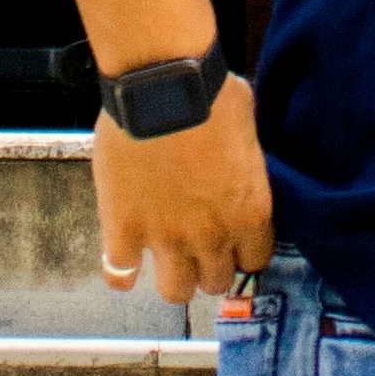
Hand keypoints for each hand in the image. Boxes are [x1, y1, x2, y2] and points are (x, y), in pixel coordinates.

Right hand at [93, 68, 274, 303]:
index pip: (255, 259)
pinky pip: (119, 275)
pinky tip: (125, 255)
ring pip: (175, 292)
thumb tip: (238, 150)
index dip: (242, 250)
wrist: (164, 83)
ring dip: (172, 276)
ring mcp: (166, 237)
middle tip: (196, 244)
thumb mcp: (247, 124)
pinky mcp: (124, 229)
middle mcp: (212, 235)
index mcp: (249, 211)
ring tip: (164, 254)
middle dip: (208, 265)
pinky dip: (121, 271)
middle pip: (215, 282)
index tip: (232, 237)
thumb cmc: (211, 92)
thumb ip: (245, 157)